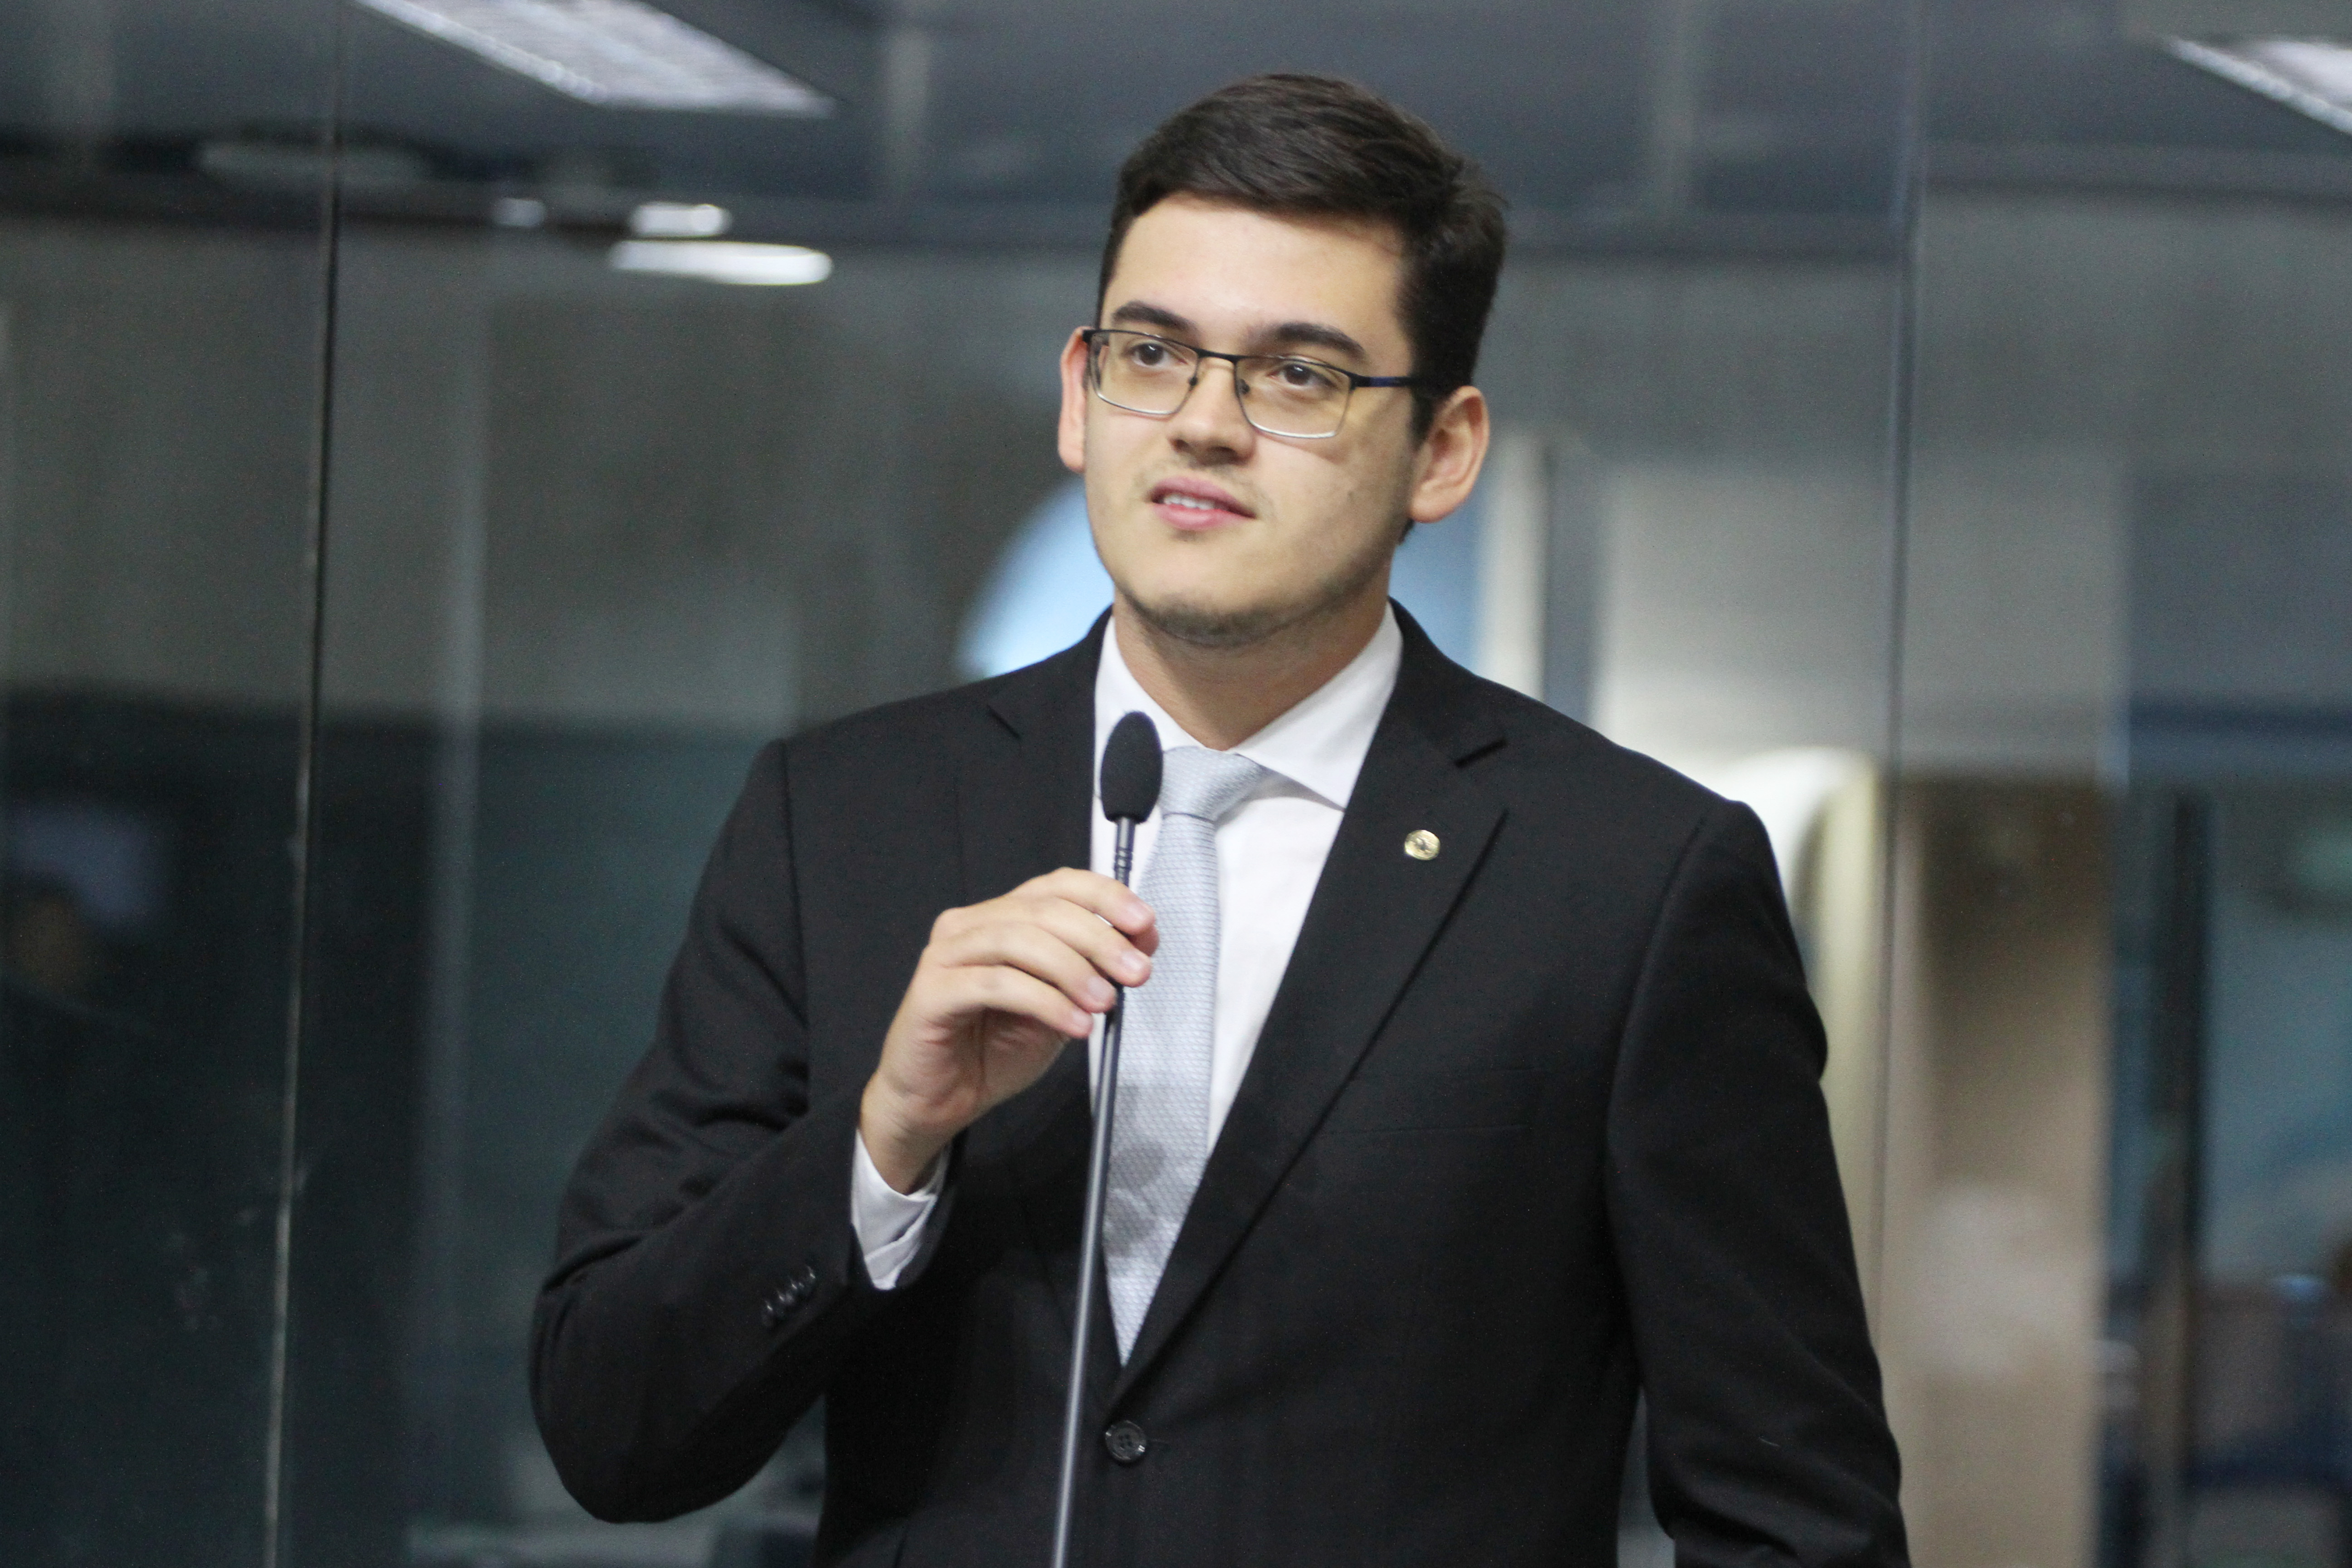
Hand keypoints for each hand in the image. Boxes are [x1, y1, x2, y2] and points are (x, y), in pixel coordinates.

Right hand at [860, 868, 1156, 1192]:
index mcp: (1003, 917)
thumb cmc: (993, 1050)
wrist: (941, 1099)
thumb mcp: (1061, 1005)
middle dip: (1099, 939)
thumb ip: (1091, 973)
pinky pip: (997, 984)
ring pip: (1019, 940)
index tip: (1144, 924)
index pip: (1058, 885)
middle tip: (1135, 972)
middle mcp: (971, 925)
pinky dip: (1045, 1001)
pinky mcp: (932, 991)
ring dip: (1073, 969)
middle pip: (1043, 910)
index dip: (1105, 898)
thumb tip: (1140, 943)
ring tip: (1105, 1002)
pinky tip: (1075, 1024)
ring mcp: (947, 955)